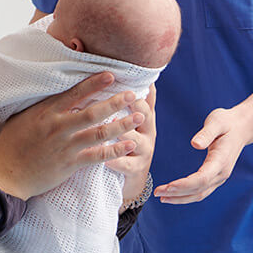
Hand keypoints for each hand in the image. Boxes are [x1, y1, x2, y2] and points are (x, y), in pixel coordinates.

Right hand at [0, 72, 143, 199]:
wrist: (7, 175)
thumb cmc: (12, 144)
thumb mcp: (23, 116)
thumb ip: (42, 105)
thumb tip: (56, 91)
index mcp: (46, 112)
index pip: (75, 92)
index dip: (95, 83)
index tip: (111, 74)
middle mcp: (59, 127)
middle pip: (94, 112)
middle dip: (115, 101)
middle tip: (132, 94)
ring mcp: (66, 146)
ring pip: (100, 133)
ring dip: (123, 124)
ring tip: (139, 116)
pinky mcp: (70, 164)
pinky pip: (98, 156)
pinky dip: (116, 150)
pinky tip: (130, 144)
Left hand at [105, 85, 155, 201]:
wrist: (131, 178)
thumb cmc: (127, 143)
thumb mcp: (133, 121)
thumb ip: (134, 99)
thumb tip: (138, 73)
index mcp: (144, 117)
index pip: (143, 99)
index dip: (135, 88)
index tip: (122, 76)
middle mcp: (147, 132)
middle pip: (143, 115)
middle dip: (133, 106)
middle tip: (121, 96)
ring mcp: (144, 151)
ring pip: (133, 139)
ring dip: (121, 132)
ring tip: (108, 126)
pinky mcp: (137, 169)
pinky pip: (127, 165)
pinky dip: (116, 161)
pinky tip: (105, 159)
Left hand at [155, 105, 252, 203]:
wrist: (242, 127)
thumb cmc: (227, 122)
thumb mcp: (217, 121)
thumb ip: (206, 133)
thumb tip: (195, 144)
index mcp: (221, 160)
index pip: (202, 178)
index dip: (185, 185)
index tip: (168, 186)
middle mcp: (222, 172)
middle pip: (199, 190)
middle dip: (178, 194)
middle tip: (158, 193)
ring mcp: (220, 177)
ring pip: (200, 194)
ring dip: (181, 198)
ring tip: (162, 197)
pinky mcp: (216, 177)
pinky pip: (201, 191)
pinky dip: (187, 195)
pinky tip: (174, 194)